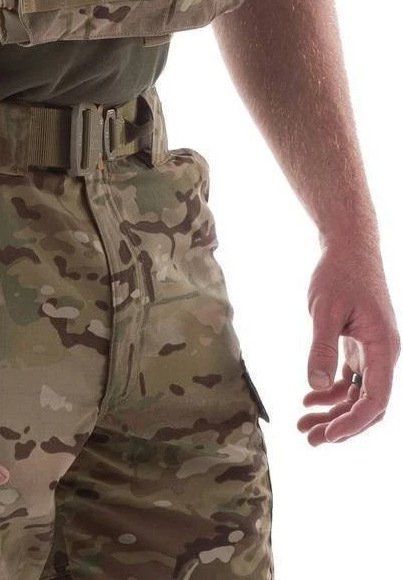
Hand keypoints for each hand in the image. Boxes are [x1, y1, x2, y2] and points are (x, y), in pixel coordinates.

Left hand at [298, 238, 399, 444]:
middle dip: (341, 425)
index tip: (327, 434)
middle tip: (309, 438)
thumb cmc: (339, 273)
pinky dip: (332, 392)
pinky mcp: (359, 345)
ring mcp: (372, 351)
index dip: (353, 422)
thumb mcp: (325, 310)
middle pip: (368, 404)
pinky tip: (309, 400)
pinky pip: (350, 379)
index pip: (375, 399)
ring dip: (333, 412)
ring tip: (303, 424)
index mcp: (383, 347)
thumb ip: (322, 347)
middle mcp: (383, 354)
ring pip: (358, 394)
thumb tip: (316, 386)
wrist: (348, 246)